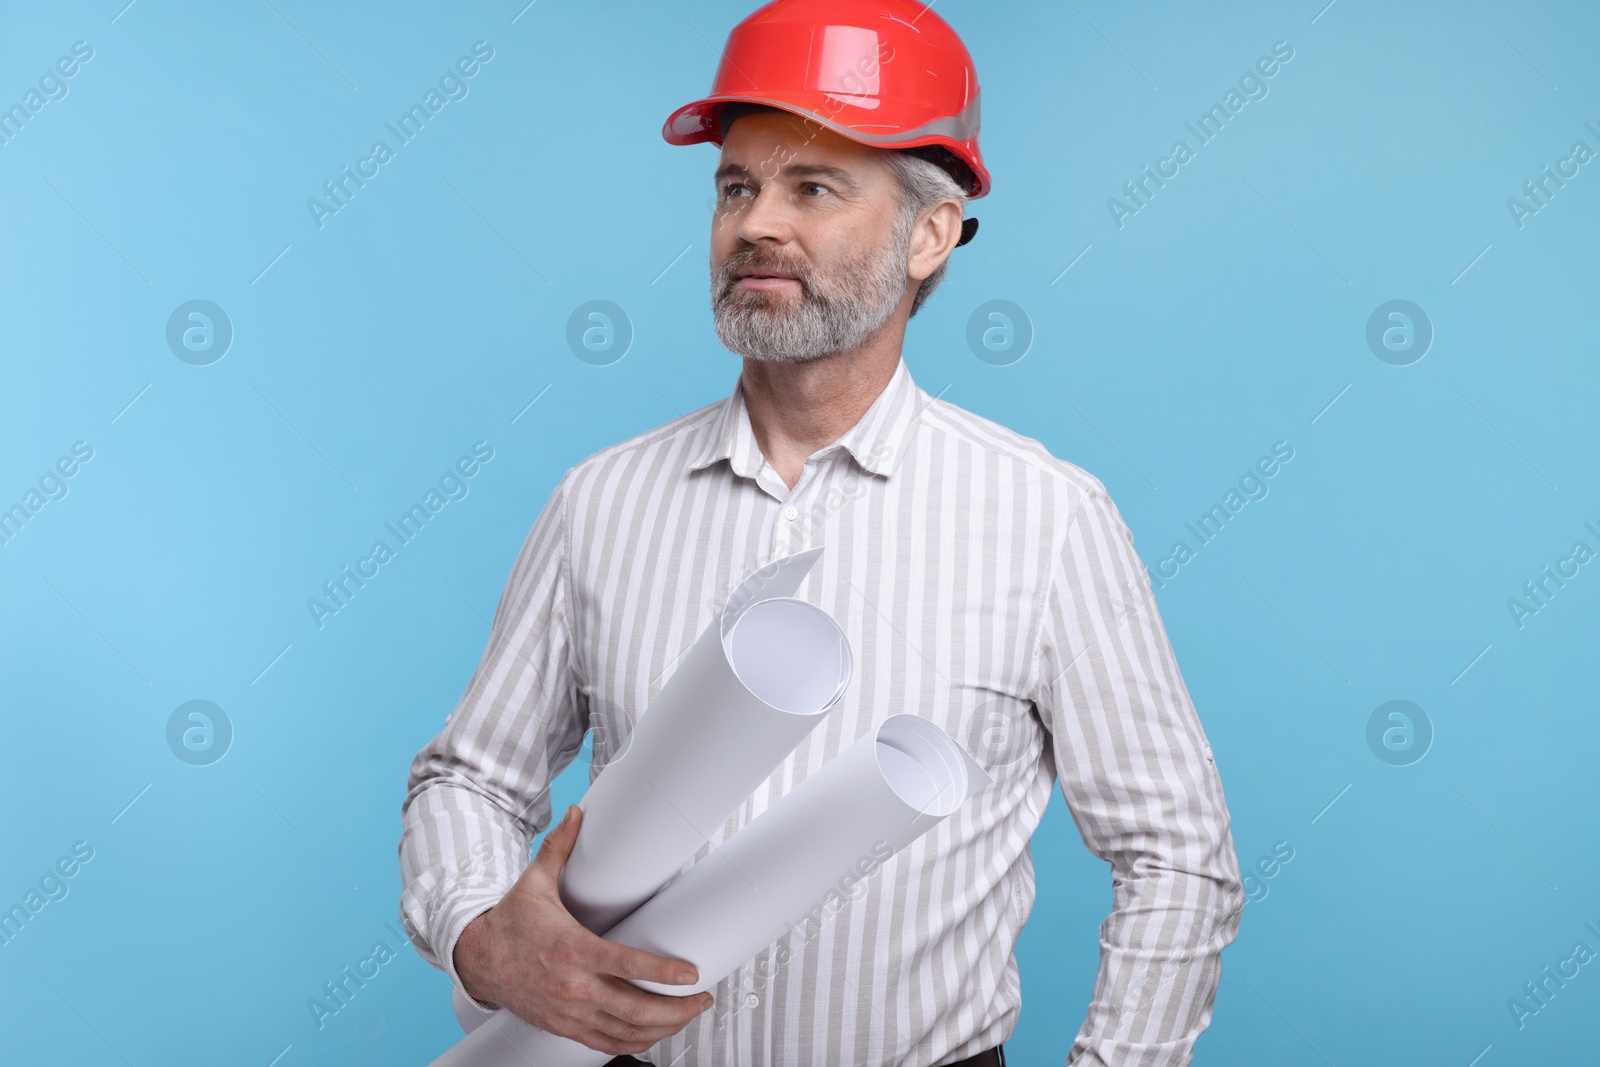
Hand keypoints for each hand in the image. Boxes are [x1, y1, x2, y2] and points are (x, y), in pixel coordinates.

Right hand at [453, 804, 714, 1055]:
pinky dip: (634, 1043)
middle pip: (633, 1009)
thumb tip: (576, 813)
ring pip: (624, 1032)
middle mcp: (572, 986)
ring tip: (687, 1016)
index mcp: (571, 950)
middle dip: (675, 1009)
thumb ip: (559, 848)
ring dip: (662, 1029)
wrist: (477, 959)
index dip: (661, 973)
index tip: (690, 974)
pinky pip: (605, 1044)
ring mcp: (568, 1011)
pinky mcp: (563, 1026)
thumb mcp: (534, 882)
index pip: (625, 966)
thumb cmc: (510, 922)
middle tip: (701, 998)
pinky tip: (652, 1035)